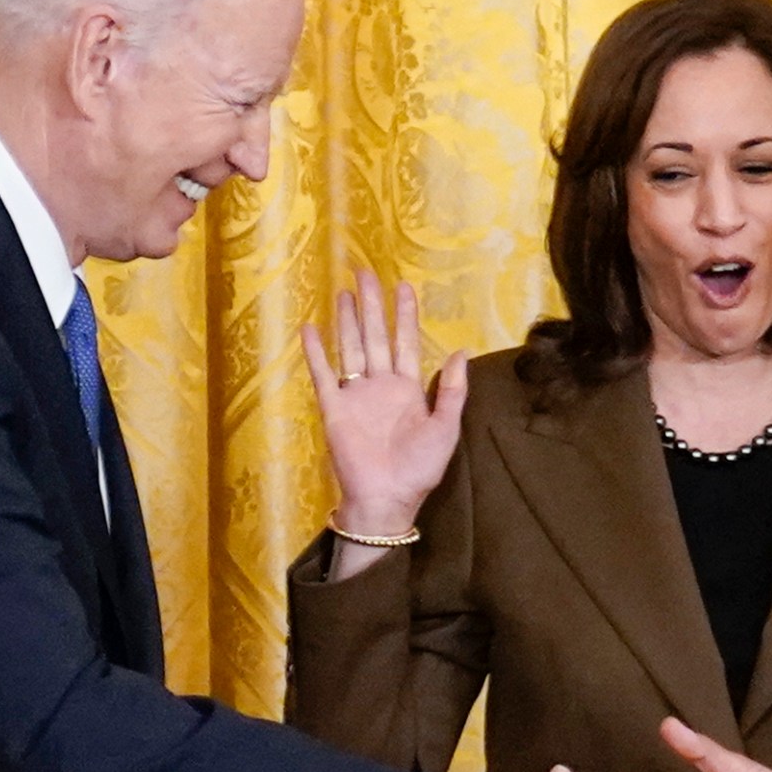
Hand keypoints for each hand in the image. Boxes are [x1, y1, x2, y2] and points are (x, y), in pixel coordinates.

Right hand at [301, 272, 469, 565]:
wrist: (388, 499)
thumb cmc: (419, 469)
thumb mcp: (446, 428)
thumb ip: (453, 390)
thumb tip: (460, 352)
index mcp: (408, 389)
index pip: (405, 343)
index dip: (405, 315)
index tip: (404, 286)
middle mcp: (380, 386)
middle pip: (375, 336)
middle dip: (372, 305)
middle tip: (365, 272)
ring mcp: (356, 395)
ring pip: (350, 348)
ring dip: (347, 320)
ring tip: (344, 292)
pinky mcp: (334, 409)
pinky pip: (324, 375)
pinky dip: (316, 352)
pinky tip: (311, 328)